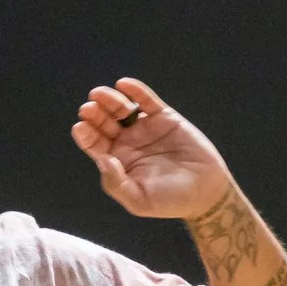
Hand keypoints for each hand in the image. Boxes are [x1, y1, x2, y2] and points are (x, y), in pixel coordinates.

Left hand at [69, 77, 232, 219]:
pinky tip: (124, 84)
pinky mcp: (164, 117)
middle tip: (88, 108)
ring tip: (100, 94)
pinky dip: (135, 91)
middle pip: (103, 122)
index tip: (80, 126)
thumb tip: (101, 159)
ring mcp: (144, 128)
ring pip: (121, 108)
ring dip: (109, 100)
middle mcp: (127, 142)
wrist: (206, 192)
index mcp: (116, 161)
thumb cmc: (169, 201)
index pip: (94, 144)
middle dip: (94, 114)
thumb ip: (116, 183)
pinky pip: (146, 100)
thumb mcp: (139, 200)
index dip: (85, 134)